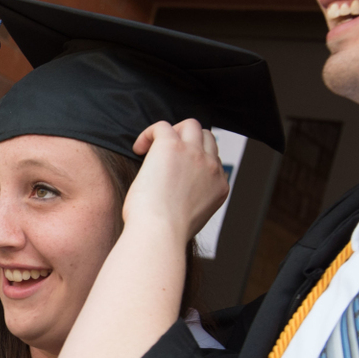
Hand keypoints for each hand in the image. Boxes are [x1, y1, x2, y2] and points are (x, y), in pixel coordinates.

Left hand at [125, 120, 228, 238]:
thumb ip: (192, 201)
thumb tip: (176, 195)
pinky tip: (138, 149)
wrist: (159, 232)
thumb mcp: (190, 218)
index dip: (194, 160)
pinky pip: (161, 126)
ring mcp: (194, 154)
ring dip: (172, 132)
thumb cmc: (166, 232)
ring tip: (153, 148)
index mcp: (219, 186)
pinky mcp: (172, 145)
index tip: (175, 171)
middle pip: (206, 137)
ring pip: (190, 125)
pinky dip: (148, 134)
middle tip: (164, 155)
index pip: (213, 160)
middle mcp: (212, 167)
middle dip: (187, 141)